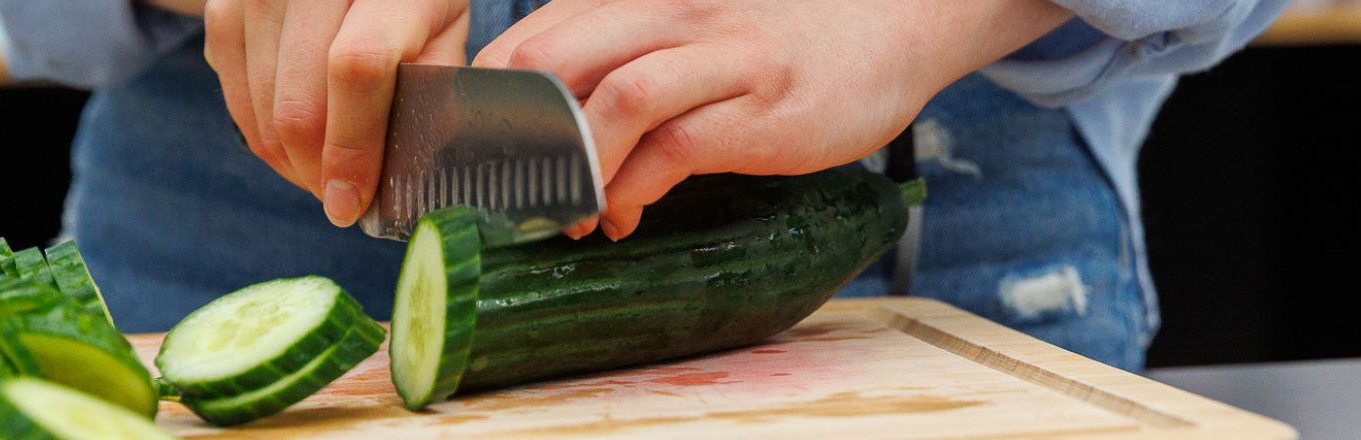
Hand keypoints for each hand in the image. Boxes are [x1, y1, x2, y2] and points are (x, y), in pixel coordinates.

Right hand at [204, 0, 470, 225]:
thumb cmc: (411, 0)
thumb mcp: (447, 32)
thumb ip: (433, 92)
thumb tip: (407, 171)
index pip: (357, 69)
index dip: (353, 147)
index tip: (354, 202)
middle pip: (297, 103)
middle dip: (317, 172)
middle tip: (342, 200)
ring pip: (260, 109)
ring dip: (289, 162)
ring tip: (323, 174)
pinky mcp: (224, 5)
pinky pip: (232, 92)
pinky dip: (261, 132)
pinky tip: (295, 142)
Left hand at [475, 0, 1068, 239]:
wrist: (895, 19)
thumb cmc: (781, 37)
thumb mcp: (686, 37)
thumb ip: (624, 75)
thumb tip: (564, 163)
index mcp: (635, 1)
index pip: (526, 40)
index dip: (480, 104)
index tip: (465, 164)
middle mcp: (667, 16)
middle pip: (547, 61)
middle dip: (503, 140)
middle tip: (496, 199)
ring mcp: (716, 57)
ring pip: (607, 99)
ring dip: (567, 169)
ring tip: (559, 216)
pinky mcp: (760, 106)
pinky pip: (673, 146)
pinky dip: (630, 188)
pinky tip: (621, 218)